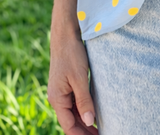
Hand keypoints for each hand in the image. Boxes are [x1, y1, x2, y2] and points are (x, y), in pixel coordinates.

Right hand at [47, 0, 97, 133]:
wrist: (65, 34)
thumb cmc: (71, 54)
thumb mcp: (79, 77)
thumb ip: (84, 101)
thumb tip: (89, 122)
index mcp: (57, 99)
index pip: (69, 126)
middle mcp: (57, 98)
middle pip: (71, 122)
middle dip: (84, 131)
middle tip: (102, 134)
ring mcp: (61, 92)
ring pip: (73, 113)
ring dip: (85, 122)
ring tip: (100, 129)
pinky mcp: (66, 85)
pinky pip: (75, 103)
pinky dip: (84, 110)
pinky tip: (94, 113)